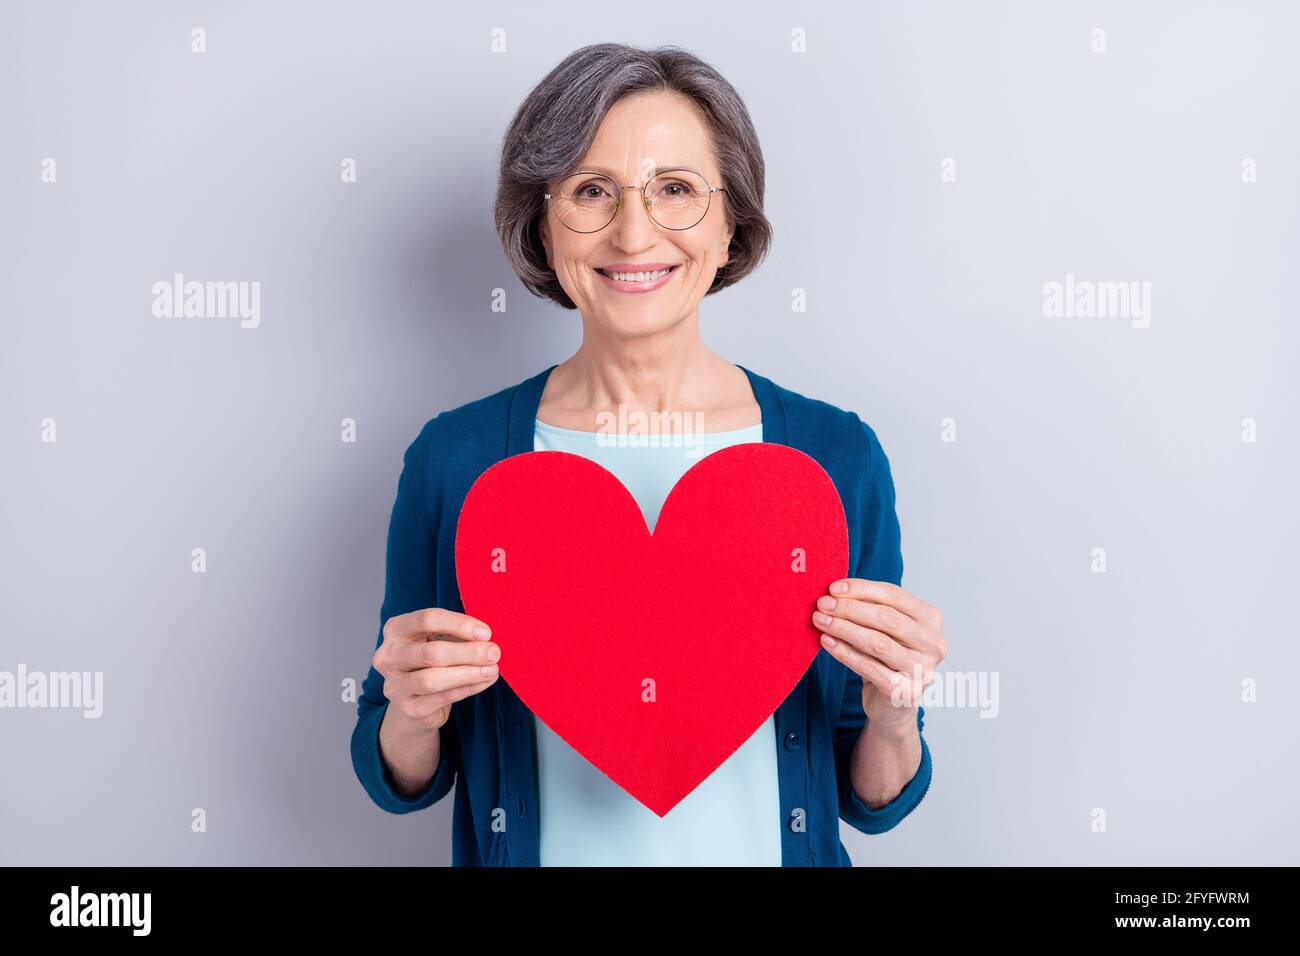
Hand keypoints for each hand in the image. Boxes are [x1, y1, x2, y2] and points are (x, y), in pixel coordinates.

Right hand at [372, 607, 500, 732]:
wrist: (415, 701)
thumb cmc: (431, 661)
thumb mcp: (438, 639)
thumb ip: (456, 635)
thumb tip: (485, 638)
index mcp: (395, 630)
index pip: (426, 620)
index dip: (459, 624)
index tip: (486, 632)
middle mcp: (388, 657)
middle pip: (430, 653)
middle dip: (467, 652)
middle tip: (494, 652)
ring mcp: (395, 685)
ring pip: (433, 679)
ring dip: (468, 673)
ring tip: (492, 669)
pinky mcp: (409, 708)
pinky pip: (442, 698)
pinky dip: (468, 688)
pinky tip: (484, 681)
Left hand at [812, 579, 946, 728]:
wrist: (892, 704)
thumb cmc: (886, 658)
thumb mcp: (883, 629)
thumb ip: (869, 608)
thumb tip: (835, 592)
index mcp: (931, 619)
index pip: (895, 596)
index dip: (862, 589)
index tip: (833, 587)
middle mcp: (933, 644)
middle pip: (887, 619)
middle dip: (850, 608)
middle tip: (823, 604)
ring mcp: (923, 670)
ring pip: (879, 643)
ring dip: (845, 629)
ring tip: (821, 621)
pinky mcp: (907, 692)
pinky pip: (870, 668)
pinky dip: (845, 653)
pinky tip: (827, 642)